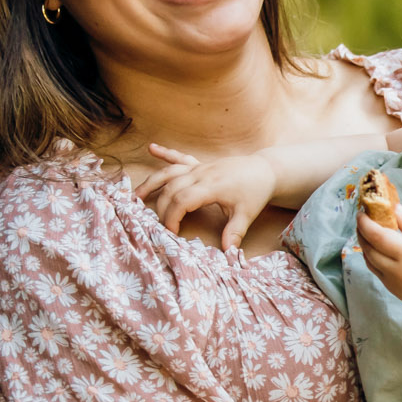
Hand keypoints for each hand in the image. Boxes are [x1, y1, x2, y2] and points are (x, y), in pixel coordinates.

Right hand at [134, 144, 275, 248]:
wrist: (266, 170)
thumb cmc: (255, 192)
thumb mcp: (246, 214)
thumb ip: (234, 232)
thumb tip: (228, 252)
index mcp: (211, 186)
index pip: (182, 201)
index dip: (172, 217)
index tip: (170, 233)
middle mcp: (201, 174)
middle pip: (171, 189)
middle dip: (161, 208)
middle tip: (156, 225)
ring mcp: (200, 167)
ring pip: (170, 173)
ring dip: (152, 182)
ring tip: (136, 196)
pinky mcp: (201, 164)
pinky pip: (180, 157)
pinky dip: (165, 153)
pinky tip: (151, 148)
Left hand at [354, 205, 401, 312]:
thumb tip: (394, 209)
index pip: (377, 236)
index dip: (365, 223)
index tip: (361, 213)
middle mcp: (396, 269)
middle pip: (368, 248)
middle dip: (361, 232)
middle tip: (362, 220)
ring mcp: (392, 282)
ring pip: (369, 261)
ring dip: (365, 245)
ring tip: (368, 233)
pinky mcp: (393, 290)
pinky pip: (376, 271)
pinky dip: (372, 258)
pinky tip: (377, 249)